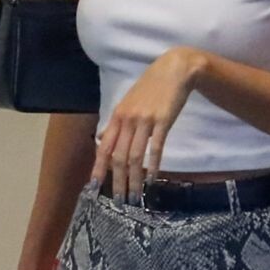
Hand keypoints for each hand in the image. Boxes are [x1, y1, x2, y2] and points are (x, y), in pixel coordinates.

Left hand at [91, 48, 203, 201]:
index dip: (99, 168)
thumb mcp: (128, 103)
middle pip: (118, 156)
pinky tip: (153, 179)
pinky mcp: (163, 121)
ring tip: (136, 196)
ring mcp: (145, 121)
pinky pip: (156, 148)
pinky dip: (153, 165)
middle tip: (120, 200)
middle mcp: (127, 120)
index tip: (95, 186)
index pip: (104, 147)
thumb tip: (101, 138)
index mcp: (117, 116)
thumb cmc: (151, 87)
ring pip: (135, 156)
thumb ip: (116, 123)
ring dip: (135, 179)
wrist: (174, 70)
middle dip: (118, 181)